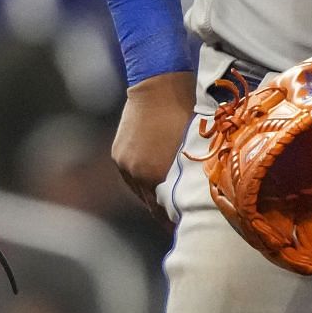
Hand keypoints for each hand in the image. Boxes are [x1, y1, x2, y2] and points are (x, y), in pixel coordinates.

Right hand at [111, 70, 194, 227]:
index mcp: (155, 173)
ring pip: (139, 191)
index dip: (176, 220)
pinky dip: (142, 181)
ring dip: (152, 196)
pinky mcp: (119, 154)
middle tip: (180, 218)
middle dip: (165, 211)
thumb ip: (188, 177)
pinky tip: (154, 180)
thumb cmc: (187, 114)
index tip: (186, 226)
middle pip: (151, 204)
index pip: (164, 212)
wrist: (159, 86)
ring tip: (167, 200)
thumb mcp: (192, 149)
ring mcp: (125, 163)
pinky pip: (131, 177)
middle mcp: (136, 172)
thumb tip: (192, 198)